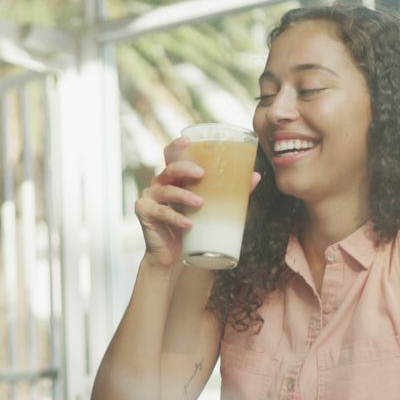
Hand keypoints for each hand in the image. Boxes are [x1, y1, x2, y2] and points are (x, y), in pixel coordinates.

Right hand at [135, 137, 260, 267]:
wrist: (172, 258)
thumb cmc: (191, 228)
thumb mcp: (209, 207)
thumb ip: (230, 191)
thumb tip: (255, 176)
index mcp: (174, 178)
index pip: (171, 155)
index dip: (177, 145)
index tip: (188, 141)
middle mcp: (159, 184)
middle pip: (170, 168)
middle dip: (185, 168)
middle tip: (202, 174)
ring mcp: (149, 197)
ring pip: (167, 190)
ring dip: (184, 195)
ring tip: (200, 203)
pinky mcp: (144, 213)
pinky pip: (161, 212)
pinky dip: (176, 218)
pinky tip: (189, 224)